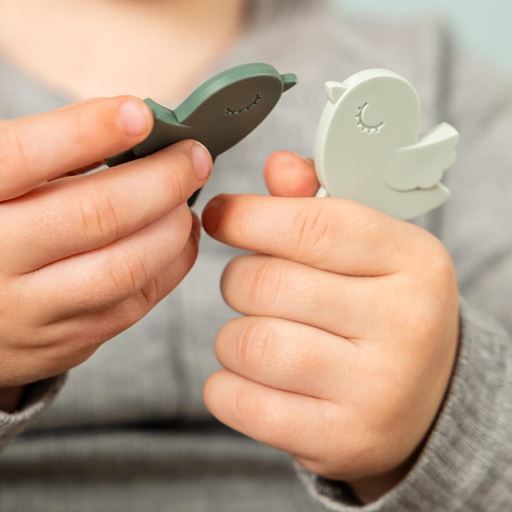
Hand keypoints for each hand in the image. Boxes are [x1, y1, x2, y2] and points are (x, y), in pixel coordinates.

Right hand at [0, 96, 211, 392]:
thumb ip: (48, 158)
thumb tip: (136, 134)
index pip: (27, 158)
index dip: (89, 131)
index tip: (141, 114)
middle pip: (97, 215)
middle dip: (162, 181)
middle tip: (194, 157)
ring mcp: (31, 311)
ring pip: (128, 268)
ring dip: (174, 227)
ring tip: (186, 199)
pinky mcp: (65, 341)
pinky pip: (135, 302)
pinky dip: (171, 262)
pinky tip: (178, 237)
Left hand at [202, 152, 458, 502]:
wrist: (424, 400)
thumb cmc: (385, 312)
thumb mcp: (371, 248)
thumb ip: (319, 203)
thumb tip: (277, 167)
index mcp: (413, 262)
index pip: (312, 226)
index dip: (250, 216)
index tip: (221, 215)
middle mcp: (404, 325)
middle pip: (268, 285)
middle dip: (239, 280)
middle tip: (251, 285)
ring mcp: (376, 389)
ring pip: (250, 344)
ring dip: (233, 336)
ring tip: (257, 335)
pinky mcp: (341, 438)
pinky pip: (242, 402)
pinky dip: (227, 385)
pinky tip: (251, 377)